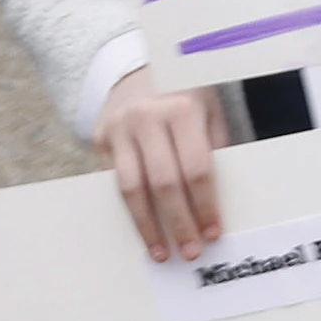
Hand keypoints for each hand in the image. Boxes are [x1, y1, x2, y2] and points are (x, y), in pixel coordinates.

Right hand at [96, 67, 222, 262]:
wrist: (140, 69)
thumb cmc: (185, 95)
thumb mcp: (209, 112)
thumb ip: (214, 150)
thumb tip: (219, 203)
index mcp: (182, 109)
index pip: (196, 169)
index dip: (205, 206)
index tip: (212, 233)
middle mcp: (147, 117)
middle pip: (163, 183)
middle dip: (178, 223)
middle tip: (190, 252)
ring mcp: (119, 128)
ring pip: (130, 188)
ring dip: (146, 226)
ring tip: (160, 252)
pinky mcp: (100, 138)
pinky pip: (114, 181)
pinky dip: (129, 209)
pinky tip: (141, 229)